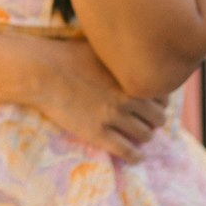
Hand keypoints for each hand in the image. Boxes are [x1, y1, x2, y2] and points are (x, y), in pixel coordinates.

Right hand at [27, 37, 167, 162]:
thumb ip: (120, 55)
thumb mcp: (101, 47)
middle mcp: (128, 98)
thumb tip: (130, 52)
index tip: (153, 105)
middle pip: (158, 118)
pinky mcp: (98, 133)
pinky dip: (135, 157)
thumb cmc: (68, 55)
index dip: (159, 102)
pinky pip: (126, 151)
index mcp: (131, 77)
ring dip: (145, 137)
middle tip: (147, 122)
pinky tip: (135, 157)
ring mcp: (113, 117)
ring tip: (139, 137)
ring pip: (145, 135)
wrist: (42, 72)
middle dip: (155, 121)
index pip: (163, 96)